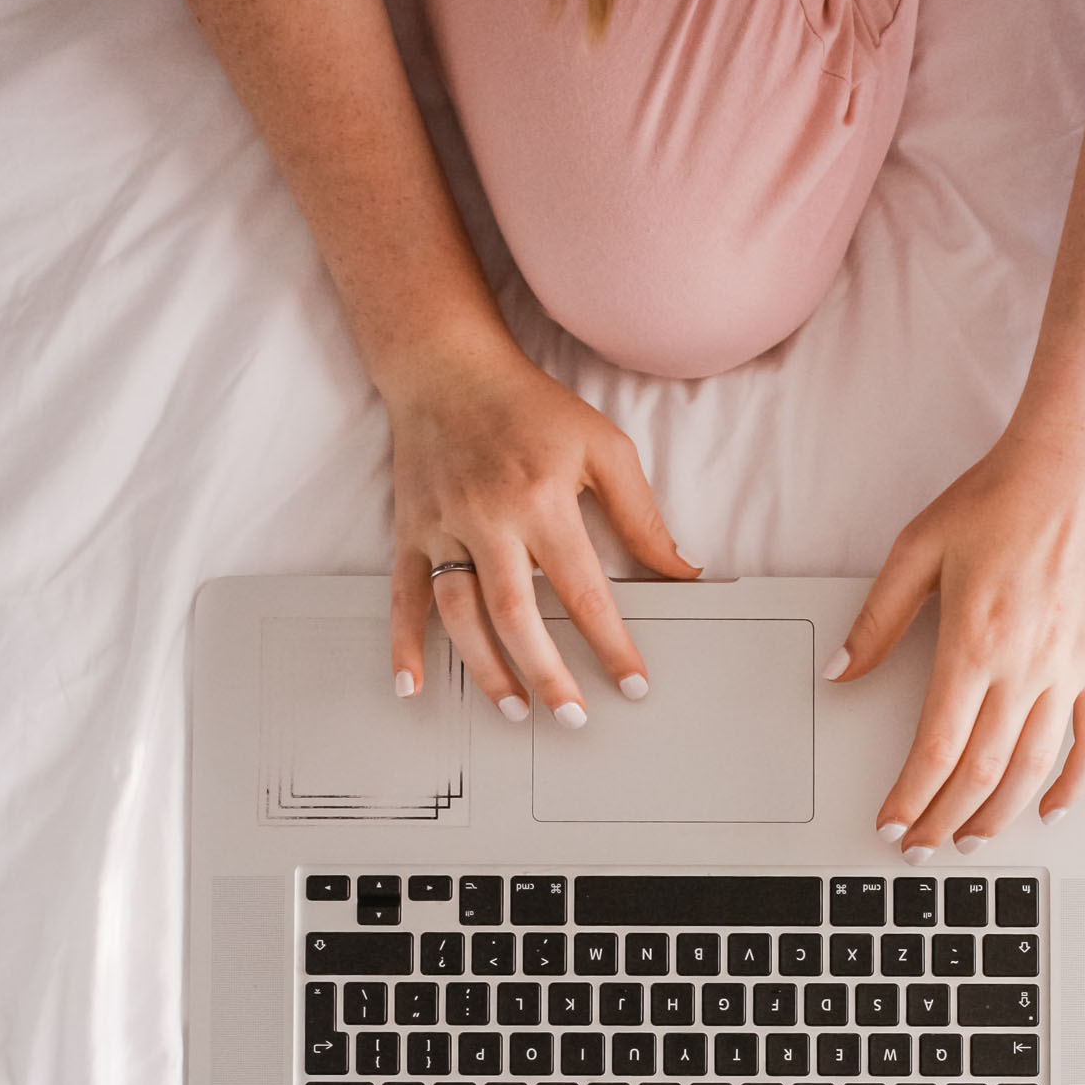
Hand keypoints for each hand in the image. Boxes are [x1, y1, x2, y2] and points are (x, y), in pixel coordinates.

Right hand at [385, 334, 699, 720]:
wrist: (446, 365)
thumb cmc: (531, 407)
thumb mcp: (604, 447)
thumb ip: (642, 516)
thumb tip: (682, 572)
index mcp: (543, 501)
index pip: (584, 591)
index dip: (611, 644)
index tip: (633, 685)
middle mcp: (489, 519)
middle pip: (517, 615)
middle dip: (548, 674)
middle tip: (574, 719)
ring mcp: (443, 527)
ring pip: (461, 614)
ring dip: (486, 669)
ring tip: (516, 710)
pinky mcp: (410, 530)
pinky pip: (403, 595)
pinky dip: (403, 643)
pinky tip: (412, 685)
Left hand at [827, 416, 1084, 855]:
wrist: (1080, 464)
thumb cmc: (1000, 497)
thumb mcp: (918, 549)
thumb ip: (878, 619)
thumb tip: (841, 672)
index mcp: (973, 644)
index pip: (937, 747)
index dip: (912, 797)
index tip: (892, 825)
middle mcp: (1025, 667)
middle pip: (982, 771)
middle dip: (946, 819)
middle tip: (921, 847)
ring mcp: (1070, 669)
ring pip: (1034, 767)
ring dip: (1000, 815)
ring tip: (972, 841)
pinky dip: (1076, 783)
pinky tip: (1053, 809)